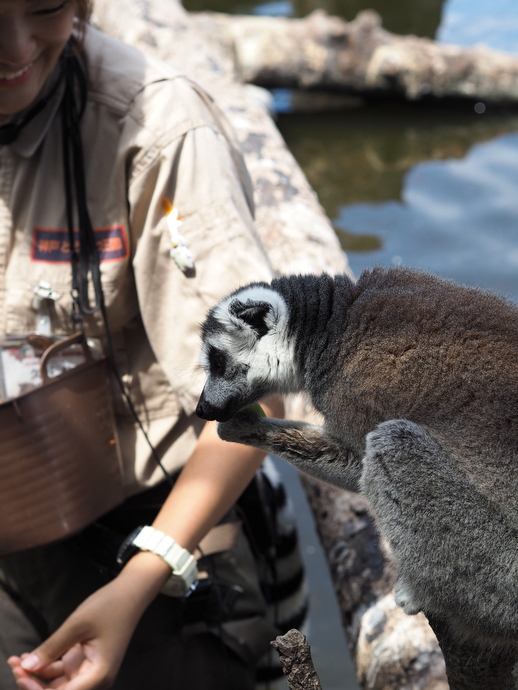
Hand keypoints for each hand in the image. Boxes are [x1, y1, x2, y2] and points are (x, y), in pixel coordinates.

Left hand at [8, 552, 169, 689]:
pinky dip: (44, 667)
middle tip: (15, 664)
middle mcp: (95, 679)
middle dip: (33, 684)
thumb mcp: (77, 625)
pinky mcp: (84, 664)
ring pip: (56, 686)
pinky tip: (29, 656)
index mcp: (98, 675)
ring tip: (18, 659)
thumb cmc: (109, 606)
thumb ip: (52, 648)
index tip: (21, 674)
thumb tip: (27, 668)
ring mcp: (89, 672)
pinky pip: (60, 674)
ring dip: (36, 676)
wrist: (130, 593)